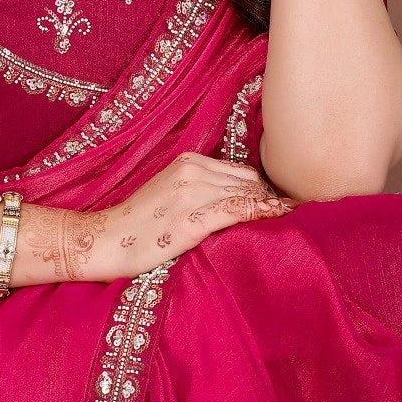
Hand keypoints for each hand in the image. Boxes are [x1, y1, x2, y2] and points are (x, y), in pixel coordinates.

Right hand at [88, 152, 295, 281]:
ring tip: (295, 216)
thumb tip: (239, 199)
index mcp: (188, 161)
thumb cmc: (139, 224)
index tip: (284, 203)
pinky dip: (260, 213)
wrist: (105, 240)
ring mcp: (191, 194)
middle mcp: (192, 171)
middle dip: (272, 197)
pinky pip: (235, 210)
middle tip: (296, 212)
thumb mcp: (170, 193)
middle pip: (249, 181)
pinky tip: (277, 217)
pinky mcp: (190, 219)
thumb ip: (202, 189)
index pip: (241, 172)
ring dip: (271, 206)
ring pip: (246, 195)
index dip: (264, 188)